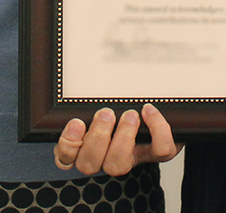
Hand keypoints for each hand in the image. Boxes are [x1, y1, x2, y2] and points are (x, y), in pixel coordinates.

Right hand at [53, 103, 181, 175]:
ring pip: (118, 164)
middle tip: (106, 113)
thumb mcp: (100, 97)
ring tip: (129, 115)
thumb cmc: (118, 104)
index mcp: (85, 146)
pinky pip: (160, 150)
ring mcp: (130, 157)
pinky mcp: (156, 153)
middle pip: (89, 164)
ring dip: (123, 138)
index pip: (65, 158)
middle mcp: (105, 158)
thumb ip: (88, 92)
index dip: (68, 145)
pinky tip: (149, 111)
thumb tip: (73, 61)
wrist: (151, 114)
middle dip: (97, 137)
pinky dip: (157, 130)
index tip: (76, 122)